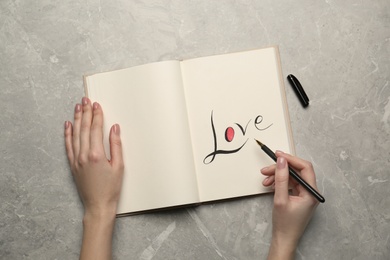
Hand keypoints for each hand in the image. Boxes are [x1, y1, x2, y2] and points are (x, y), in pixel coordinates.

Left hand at [64, 97, 123, 259]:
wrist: (98, 205)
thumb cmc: (111, 188)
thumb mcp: (119, 166)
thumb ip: (116, 145)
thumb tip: (114, 128)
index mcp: (96, 154)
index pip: (96, 129)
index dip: (96, 115)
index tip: (96, 105)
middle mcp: (84, 155)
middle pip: (84, 129)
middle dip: (85, 113)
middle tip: (85, 100)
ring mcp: (76, 159)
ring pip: (75, 134)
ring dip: (76, 119)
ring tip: (77, 107)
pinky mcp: (72, 164)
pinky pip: (68, 145)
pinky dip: (67, 134)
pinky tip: (67, 125)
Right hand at [261, 151, 318, 258]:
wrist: (284, 239)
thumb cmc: (285, 224)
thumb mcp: (280, 199)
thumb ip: (281, 178)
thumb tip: (281, 162)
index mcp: (311, 192)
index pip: (304, 168)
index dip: (291, 159)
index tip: (278, 155)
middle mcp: (310, 192)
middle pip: (297, 171)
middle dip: (281, 168)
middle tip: (267, 169)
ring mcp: (305, 194)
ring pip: (292, 177)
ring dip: (278, 176)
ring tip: (265, 180)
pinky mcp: (299, 197)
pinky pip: (290, 184)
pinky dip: (280, 182)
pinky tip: (270, 185)